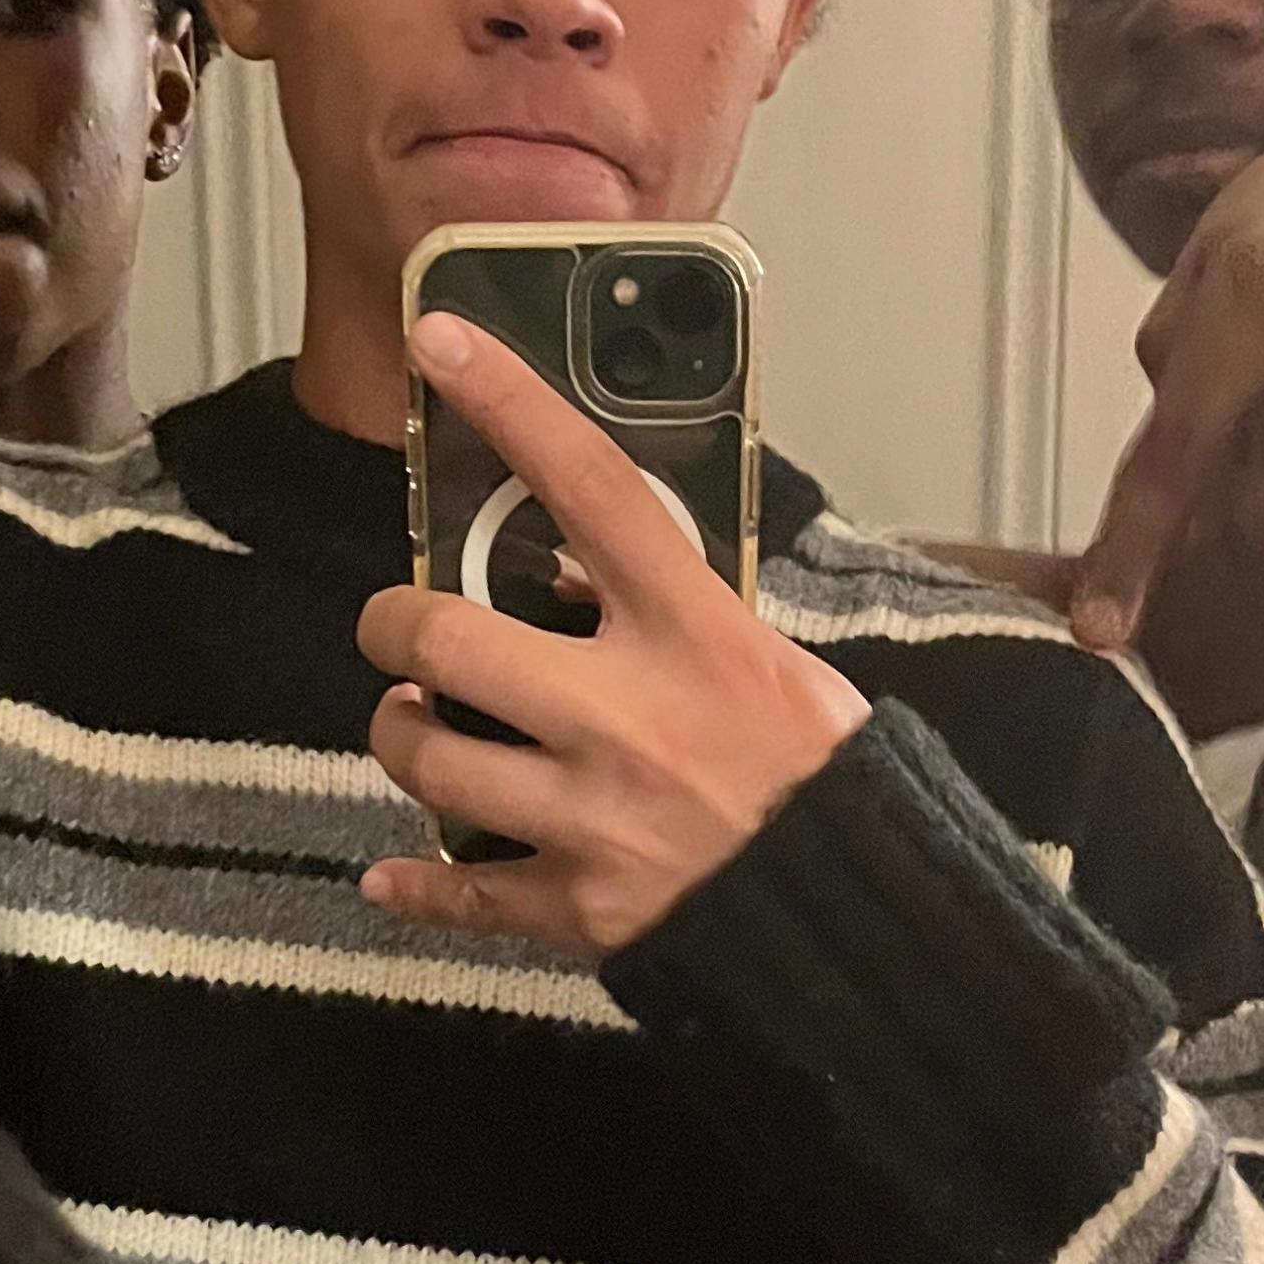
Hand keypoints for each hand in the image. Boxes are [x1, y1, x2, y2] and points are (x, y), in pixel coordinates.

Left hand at [355, 314, 868, 959]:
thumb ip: (677, 615)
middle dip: (394, 630)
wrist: (868, 923)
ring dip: (403, 739)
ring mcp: (595, 816)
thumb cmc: (829, 780)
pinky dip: (416, 886)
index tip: (439, 341)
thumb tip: (579, 569)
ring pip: (430, 763)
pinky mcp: (580, 907)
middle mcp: (630, 716)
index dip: (511, 404)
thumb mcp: (774, 663)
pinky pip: (459, 893)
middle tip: (399, 633)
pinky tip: (395, 877)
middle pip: (448, 643)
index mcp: (694, 634)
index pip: (591, 488)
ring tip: (418, 731)